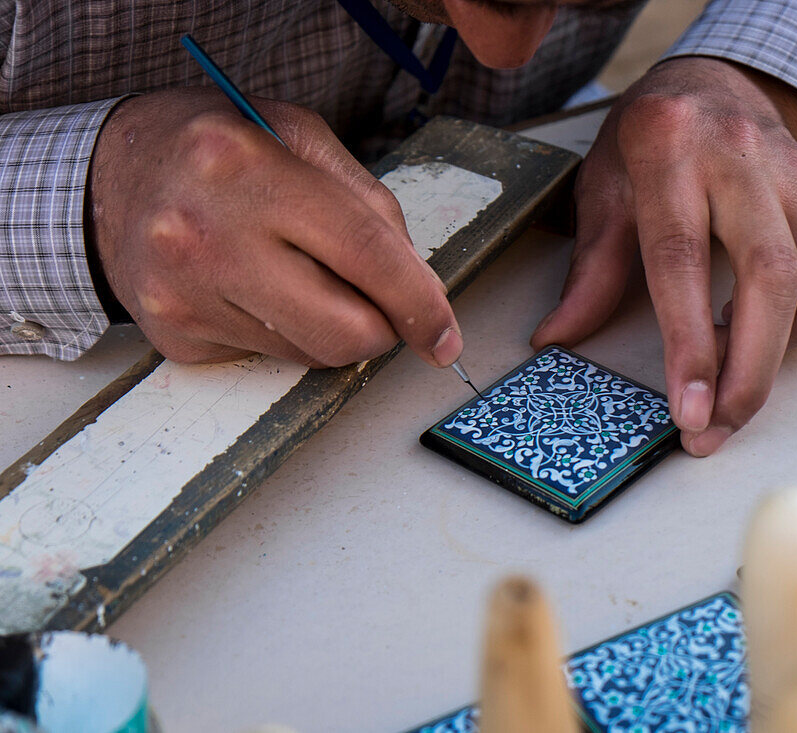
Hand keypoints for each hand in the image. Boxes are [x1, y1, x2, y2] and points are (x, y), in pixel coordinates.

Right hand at [87, 88, 462, 367]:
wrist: (110, 176)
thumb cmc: (217, 149)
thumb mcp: (297, 136)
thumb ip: (368, 204)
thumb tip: (418, 285)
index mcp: (247, 168)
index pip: (365, 254)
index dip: (420, 303)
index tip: (445, 334)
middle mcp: (207, 236)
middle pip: (343, 330)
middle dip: (383, 328)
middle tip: (380, 303)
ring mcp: (184, 294)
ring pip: (312, 355)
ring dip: (334, 329)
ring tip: (303, 276)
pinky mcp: (174, 337)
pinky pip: (269, 360)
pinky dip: (287, 333)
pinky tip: (258, 290)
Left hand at [531, 57, 796, 455]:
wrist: (712, 84)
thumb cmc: (650, 143)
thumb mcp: (603, 192)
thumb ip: (589, 269)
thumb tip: (558, 339)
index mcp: (669, 150)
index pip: (682, 258)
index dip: (688, 344)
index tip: (689, 410)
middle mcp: (743, 155)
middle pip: (773, 278)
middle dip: (751, 371)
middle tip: (720, 427)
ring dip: (783, 353)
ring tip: (734, 365)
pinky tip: (769, 326)